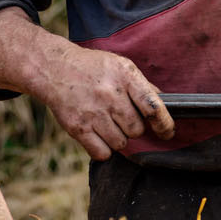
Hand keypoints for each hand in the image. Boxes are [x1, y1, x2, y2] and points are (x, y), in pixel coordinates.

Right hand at [0, 8, 173, 160]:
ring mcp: (92, 112)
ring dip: (118, 138)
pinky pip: (102, 153)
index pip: (153, 107)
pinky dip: (103, 149)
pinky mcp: (77, 128)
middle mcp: (109, 94)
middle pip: (136, 130)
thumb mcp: (119, 66)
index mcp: (124, 76)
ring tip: (107, 122)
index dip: (164, 124)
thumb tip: (163, 105)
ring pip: (121, 143)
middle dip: (133, 127)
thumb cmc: (91, 68)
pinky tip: (98, 134)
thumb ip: (141, 86)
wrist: (53, 68)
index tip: (166, 132)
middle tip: (121, 117)